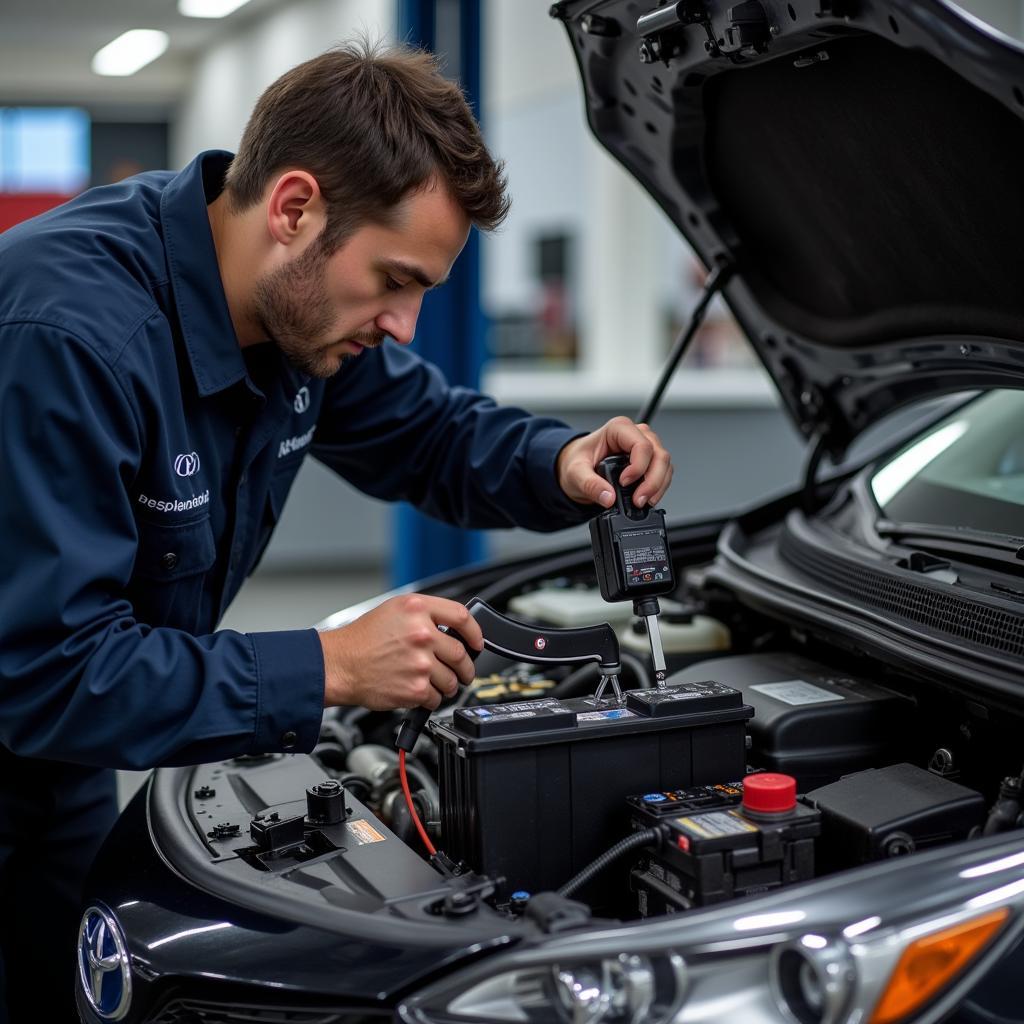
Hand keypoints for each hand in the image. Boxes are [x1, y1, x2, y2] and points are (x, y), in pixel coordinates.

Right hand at [319, 594, 482, 709]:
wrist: (340, 665)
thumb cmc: (362, 639)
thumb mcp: (394, 611)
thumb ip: (426, 615)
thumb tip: (455, 628)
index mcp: (417, 609)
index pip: (462, 617)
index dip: (475, 632)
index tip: (477, 642)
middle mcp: (422, 633)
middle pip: (461, 653)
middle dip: (465, 667)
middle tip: (463, 672)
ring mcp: (420, 662)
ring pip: (452, 680)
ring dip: (449, 685)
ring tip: (436, 683)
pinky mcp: (415, 688)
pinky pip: (436, 698)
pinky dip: (431, 699)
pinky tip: (419, 691)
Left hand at [556, 416, 672, 509]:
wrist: (577, 467)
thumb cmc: (578, 461)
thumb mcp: (576, 473)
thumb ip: (590, 485)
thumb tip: (608, 498)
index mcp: (618, 429)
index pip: (641, 445)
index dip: (638, 467)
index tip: (624, 483)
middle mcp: (636, 434)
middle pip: (659, 455)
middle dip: (652, 481)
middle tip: (639, 500)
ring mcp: (646, 446)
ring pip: (665, 464)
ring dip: (658, 485)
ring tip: (643, 501)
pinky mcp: (650, 460)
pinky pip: (663, 472)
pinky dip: (659, 487)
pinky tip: (647, 497)